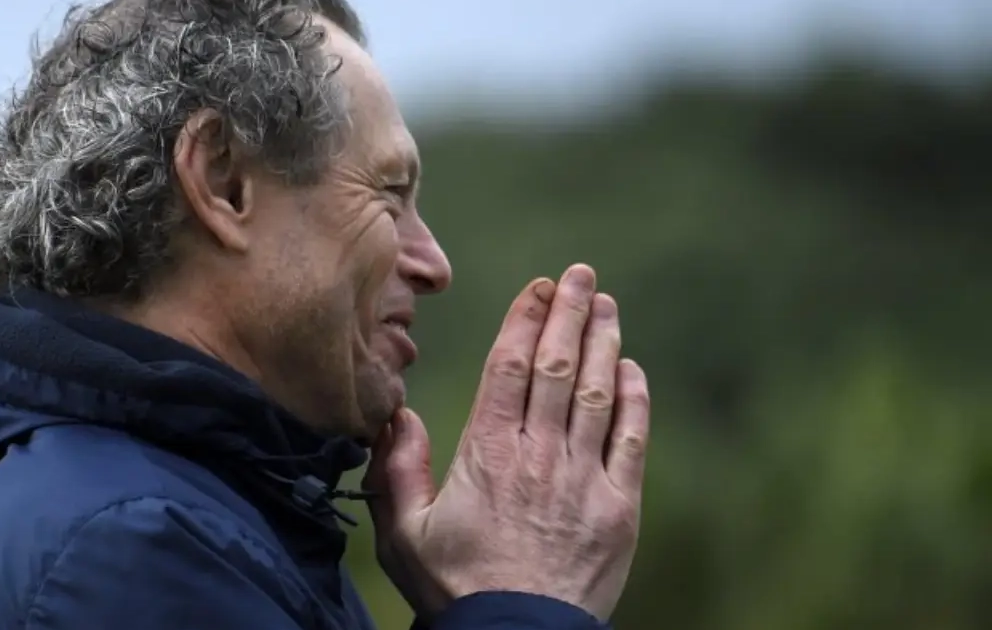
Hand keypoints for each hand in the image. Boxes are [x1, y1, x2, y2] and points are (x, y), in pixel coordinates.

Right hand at [363, 264, 649, 622]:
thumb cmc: (457, 589)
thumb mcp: (404, 534)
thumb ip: (398, 470)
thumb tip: (399, 415)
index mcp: (488, 453)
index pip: (510, 368)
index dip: (525, 321)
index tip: (537, 287)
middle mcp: (539, 454)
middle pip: (557, 367)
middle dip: (568, 314)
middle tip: (579, 275)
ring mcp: (583, 478)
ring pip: (597, 393)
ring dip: (603, 342)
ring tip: (605, 305)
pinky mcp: (618, 507)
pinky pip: (631, 441)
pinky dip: (634, 400)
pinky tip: (631, 369)